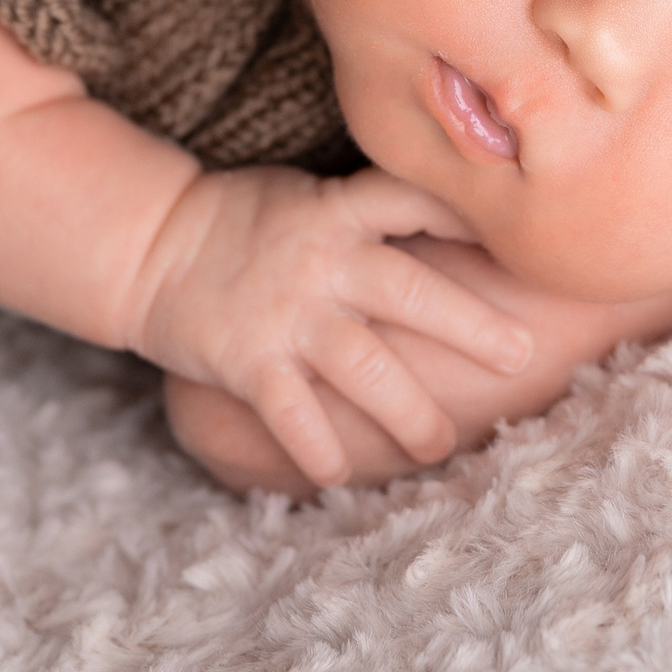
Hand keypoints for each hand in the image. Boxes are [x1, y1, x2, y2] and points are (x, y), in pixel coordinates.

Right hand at [127, 167, 535, 488]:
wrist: (150, 246)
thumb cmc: (243, 218)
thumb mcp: (308, 195)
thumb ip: (368, 213)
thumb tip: (457, 225)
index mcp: (339, 211)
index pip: (412, 202)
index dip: (467, 217)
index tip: (522, 243)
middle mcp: (322, 261)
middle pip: (410, 293)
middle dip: (471, 327)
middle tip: (521, 357)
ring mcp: (287, 314)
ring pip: (366, 367)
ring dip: (410, 413)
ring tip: (440, 447)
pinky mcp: (249, 361)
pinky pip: (294, 414)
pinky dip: (319, 450)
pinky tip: (340, 477)